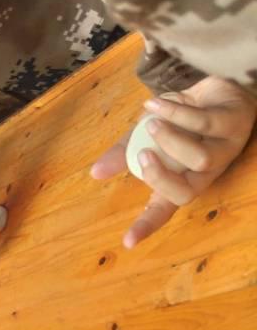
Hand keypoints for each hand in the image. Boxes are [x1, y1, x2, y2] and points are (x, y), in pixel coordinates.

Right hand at [91, 77, 255, 247]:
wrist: (215, 88)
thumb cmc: (181, 118)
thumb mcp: (145, 135)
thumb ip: (124, 153)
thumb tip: (95, 173)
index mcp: (184, 178)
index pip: (165, 208)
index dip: (146, 225)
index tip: (127, 242)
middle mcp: (207, 171)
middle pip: (186, 192)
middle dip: (159, 177)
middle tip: (142, 155)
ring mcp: (225, 148)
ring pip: (199, 159)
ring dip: (169, 139)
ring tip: (150, 122)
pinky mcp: (235, 122)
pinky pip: (202, 122)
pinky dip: (173, 112)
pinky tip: (153, 105)